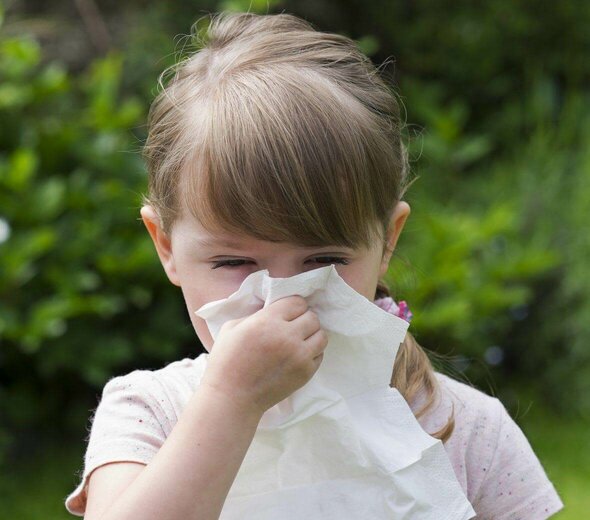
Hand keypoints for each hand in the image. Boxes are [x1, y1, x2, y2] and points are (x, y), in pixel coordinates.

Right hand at [200, 296, 327, 415]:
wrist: (232, 397)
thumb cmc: (226, 361)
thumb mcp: (233, 327)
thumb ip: (256, 314)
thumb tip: (274, 309)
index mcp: (267, 321)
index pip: (297, 302)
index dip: (292, 306)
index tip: (287, 312)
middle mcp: (287, 336)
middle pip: (312, 317)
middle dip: (303, 319)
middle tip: (293, 326)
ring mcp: (299, 356)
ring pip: (321, 335)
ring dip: (312, 335)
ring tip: (300, 339)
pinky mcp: (305, 373)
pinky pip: (320, 354)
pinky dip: (312, 352)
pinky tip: (299, 355)